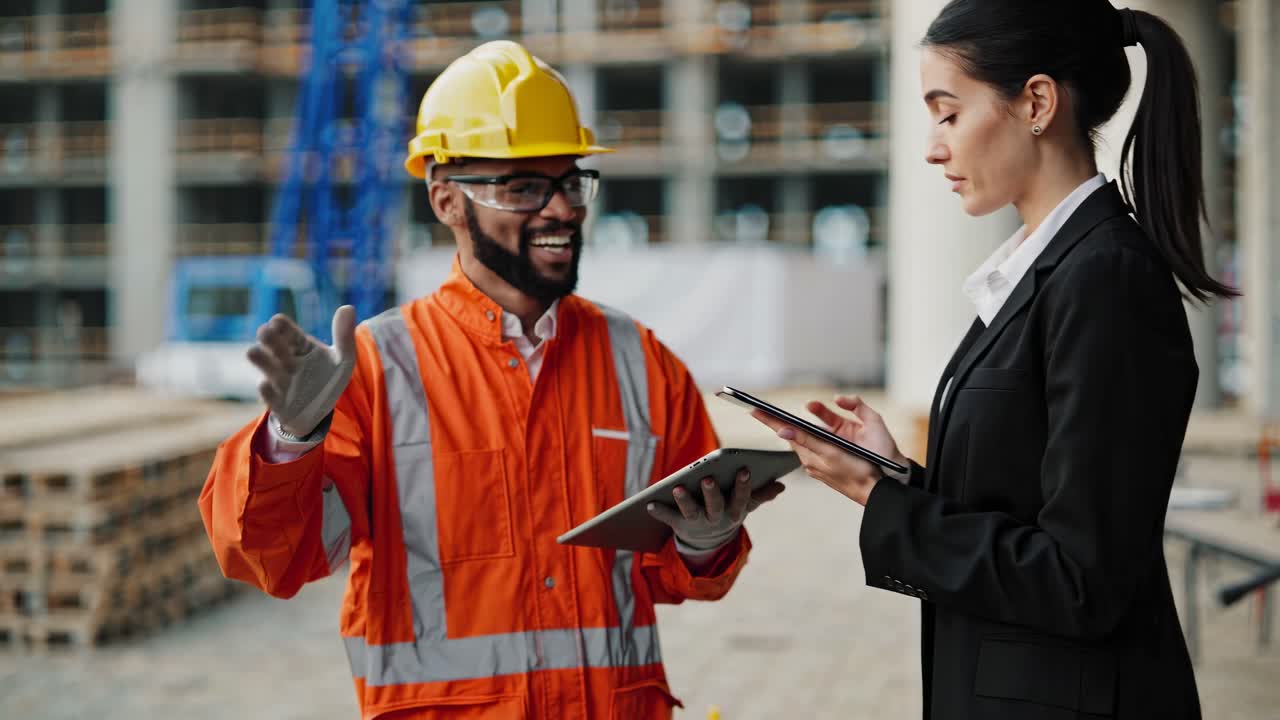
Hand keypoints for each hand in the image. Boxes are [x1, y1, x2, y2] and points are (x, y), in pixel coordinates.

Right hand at [247, 306, 357, 437]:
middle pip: (277, 348)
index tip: (277, 321)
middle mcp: (286, 361)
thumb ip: (344, 336)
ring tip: (252, 351)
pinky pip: (271, 398)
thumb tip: (348, 307)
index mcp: (299, 346)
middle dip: (270, 340)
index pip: (289, 332)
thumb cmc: (328, 379)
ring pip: (270, 370)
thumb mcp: (343, 359)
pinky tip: (264, 384)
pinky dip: (267, 392)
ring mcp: (280, 382)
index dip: (283, 327)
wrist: (320, 411)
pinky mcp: (279, 404)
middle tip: (264, 331)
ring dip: (262, 362)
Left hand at [646, 469, 785, 550]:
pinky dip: (659, 511)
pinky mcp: (680, 525)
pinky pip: (669, 518)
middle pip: (715, 506)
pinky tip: (649, 503)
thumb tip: (781, 485)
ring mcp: (698, 523)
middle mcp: (717, 519)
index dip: (743, 486)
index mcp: (735, 511)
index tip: (744, 469)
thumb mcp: (745, 505)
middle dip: (712, 493)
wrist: (708, 540)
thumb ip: (761, 495)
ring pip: (692, 512)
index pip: (741, 498)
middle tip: (708, 479)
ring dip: (684, 500)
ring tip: (677, 487)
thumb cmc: (728, 511)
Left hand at [751, 395, 906, 505]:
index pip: (785, 432)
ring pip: (802, 444)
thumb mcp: (830, 453)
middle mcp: (810, 461)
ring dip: (793, 432)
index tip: (753, 409)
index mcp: (809, 455)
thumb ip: (807, 440)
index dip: (769, 420)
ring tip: (779, 421)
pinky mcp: (826, 469)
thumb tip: (782, 430)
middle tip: (763, 411)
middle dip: (779, 424)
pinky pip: (812, 450)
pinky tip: (807, 437)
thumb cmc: (857, 471)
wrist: (875, 492)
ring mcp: (818, 466)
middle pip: (791, 437)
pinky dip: (807, 441)